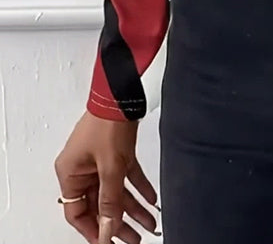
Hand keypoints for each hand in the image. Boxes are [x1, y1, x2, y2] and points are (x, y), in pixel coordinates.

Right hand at [54, 111, 159, 242]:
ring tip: (149, 222)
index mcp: (70, 173)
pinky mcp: (115, 151)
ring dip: (132, 207)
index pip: (78, 213)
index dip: (94, 230)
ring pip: (115, 191)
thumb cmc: (107, 123)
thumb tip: (107, 230)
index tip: (109, 242)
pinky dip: (138, 186)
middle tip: (135, 238)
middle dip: (118, 223)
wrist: (122, 94)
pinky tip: (152, 198)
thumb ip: (109, 200)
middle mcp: (82, 168)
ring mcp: (99, 160)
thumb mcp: (109, 167)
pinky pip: (126, 176)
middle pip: (99, 204)